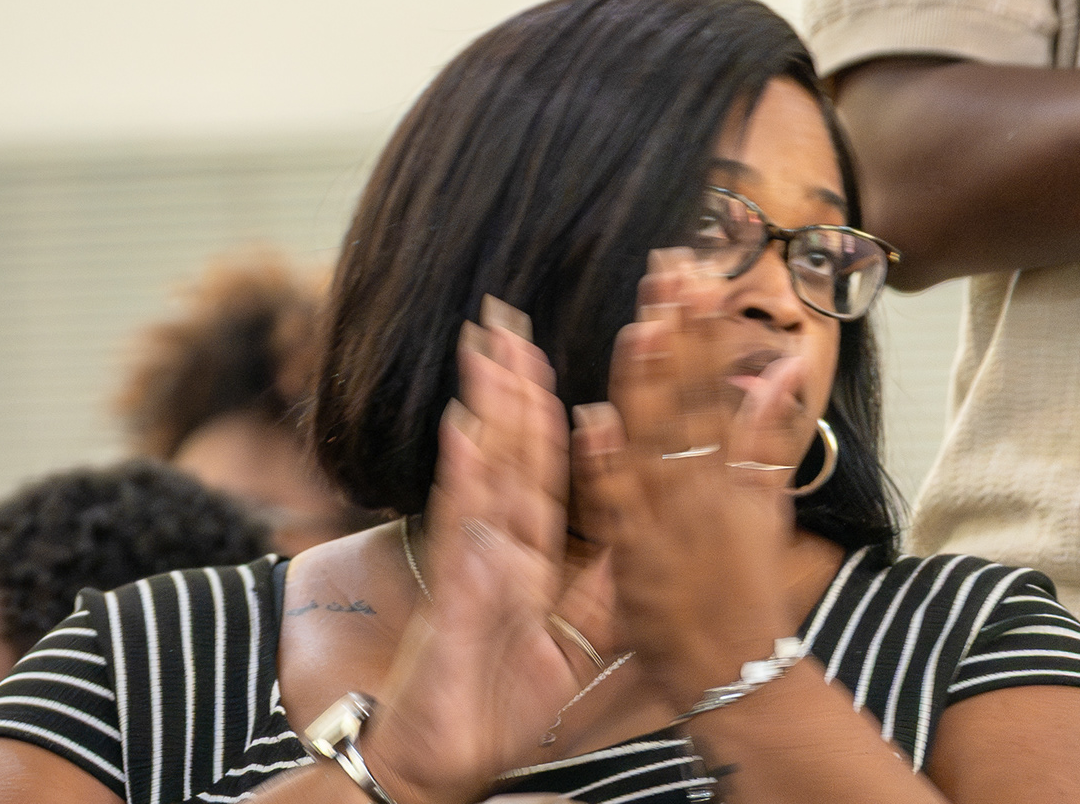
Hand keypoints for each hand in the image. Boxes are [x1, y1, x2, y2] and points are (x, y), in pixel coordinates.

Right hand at [363, 302, 613, 803]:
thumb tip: (634, 545)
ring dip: (487, 412)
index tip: (541, 356)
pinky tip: (466, 435)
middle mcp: (494, 550)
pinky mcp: (459, 597)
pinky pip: (466, 533)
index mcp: (525, 559)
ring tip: (489, 353)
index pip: (541, 474)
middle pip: (507, 457)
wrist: (445, 758)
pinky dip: (464, 481)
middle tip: (506, 320)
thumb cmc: (497, 706)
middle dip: (507, 387)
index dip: (542, 415)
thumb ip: (597, 593)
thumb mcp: (572, 646)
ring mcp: (473, 567)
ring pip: (484, 477)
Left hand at [570, 253, 807, 698]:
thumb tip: (784, 367)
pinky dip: (607, 461)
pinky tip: (593, 416)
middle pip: (686, 398)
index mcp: (726, 471)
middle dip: (678, 331)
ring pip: (654, 439)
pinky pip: (616, 504)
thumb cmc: (750, 592)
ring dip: (649, 382)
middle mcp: (698, 487)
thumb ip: (768, 436)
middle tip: (667, 266)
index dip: (698, 325)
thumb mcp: (765, 506)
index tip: (690, 267)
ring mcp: (666, 520)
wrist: (743, 677)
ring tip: (642, 324)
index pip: (710, 383)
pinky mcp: (634, 557)